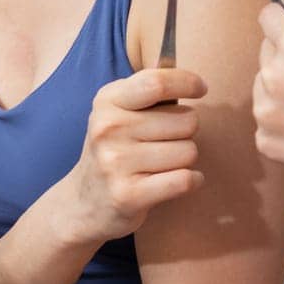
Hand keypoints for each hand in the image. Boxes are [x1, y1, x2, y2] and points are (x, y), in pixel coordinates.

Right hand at [60, 68, 207, 244]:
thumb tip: (194, 81)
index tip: (200, 88)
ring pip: (189, 151)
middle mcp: (108, 129)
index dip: (187, 82)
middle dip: (187, 130)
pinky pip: (184, 179)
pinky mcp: (129, 195)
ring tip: (163, 164)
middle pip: (185, 120)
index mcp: (108, 102)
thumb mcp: (119, 112)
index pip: (157, 83)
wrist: (83, 203)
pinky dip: (192, 180)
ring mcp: (116, 163)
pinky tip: (178, 180)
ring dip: (185, 159)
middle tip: (166, 141)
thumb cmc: (114, 150)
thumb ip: (150, 92)